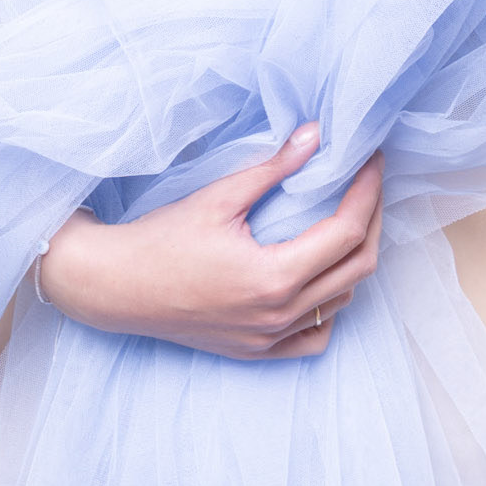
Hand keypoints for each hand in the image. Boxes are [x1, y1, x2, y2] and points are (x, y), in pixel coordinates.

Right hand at [38, 123, 383, 358]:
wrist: (113, 287)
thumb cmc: (160, 238)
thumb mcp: (219, 197)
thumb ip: (274, 168)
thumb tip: (316, 135)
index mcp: (273, 277)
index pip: (347, 232)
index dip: (367, 191)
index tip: (372, 161)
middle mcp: (278, 315)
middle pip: (356, 267)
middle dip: (370, 219)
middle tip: (367, 183)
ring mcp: (268, 339)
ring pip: (340, 301)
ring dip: (353, 260)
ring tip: (347, 218)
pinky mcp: (255, 350)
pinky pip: (314, 337)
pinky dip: (329, 306)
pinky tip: (322, 278)